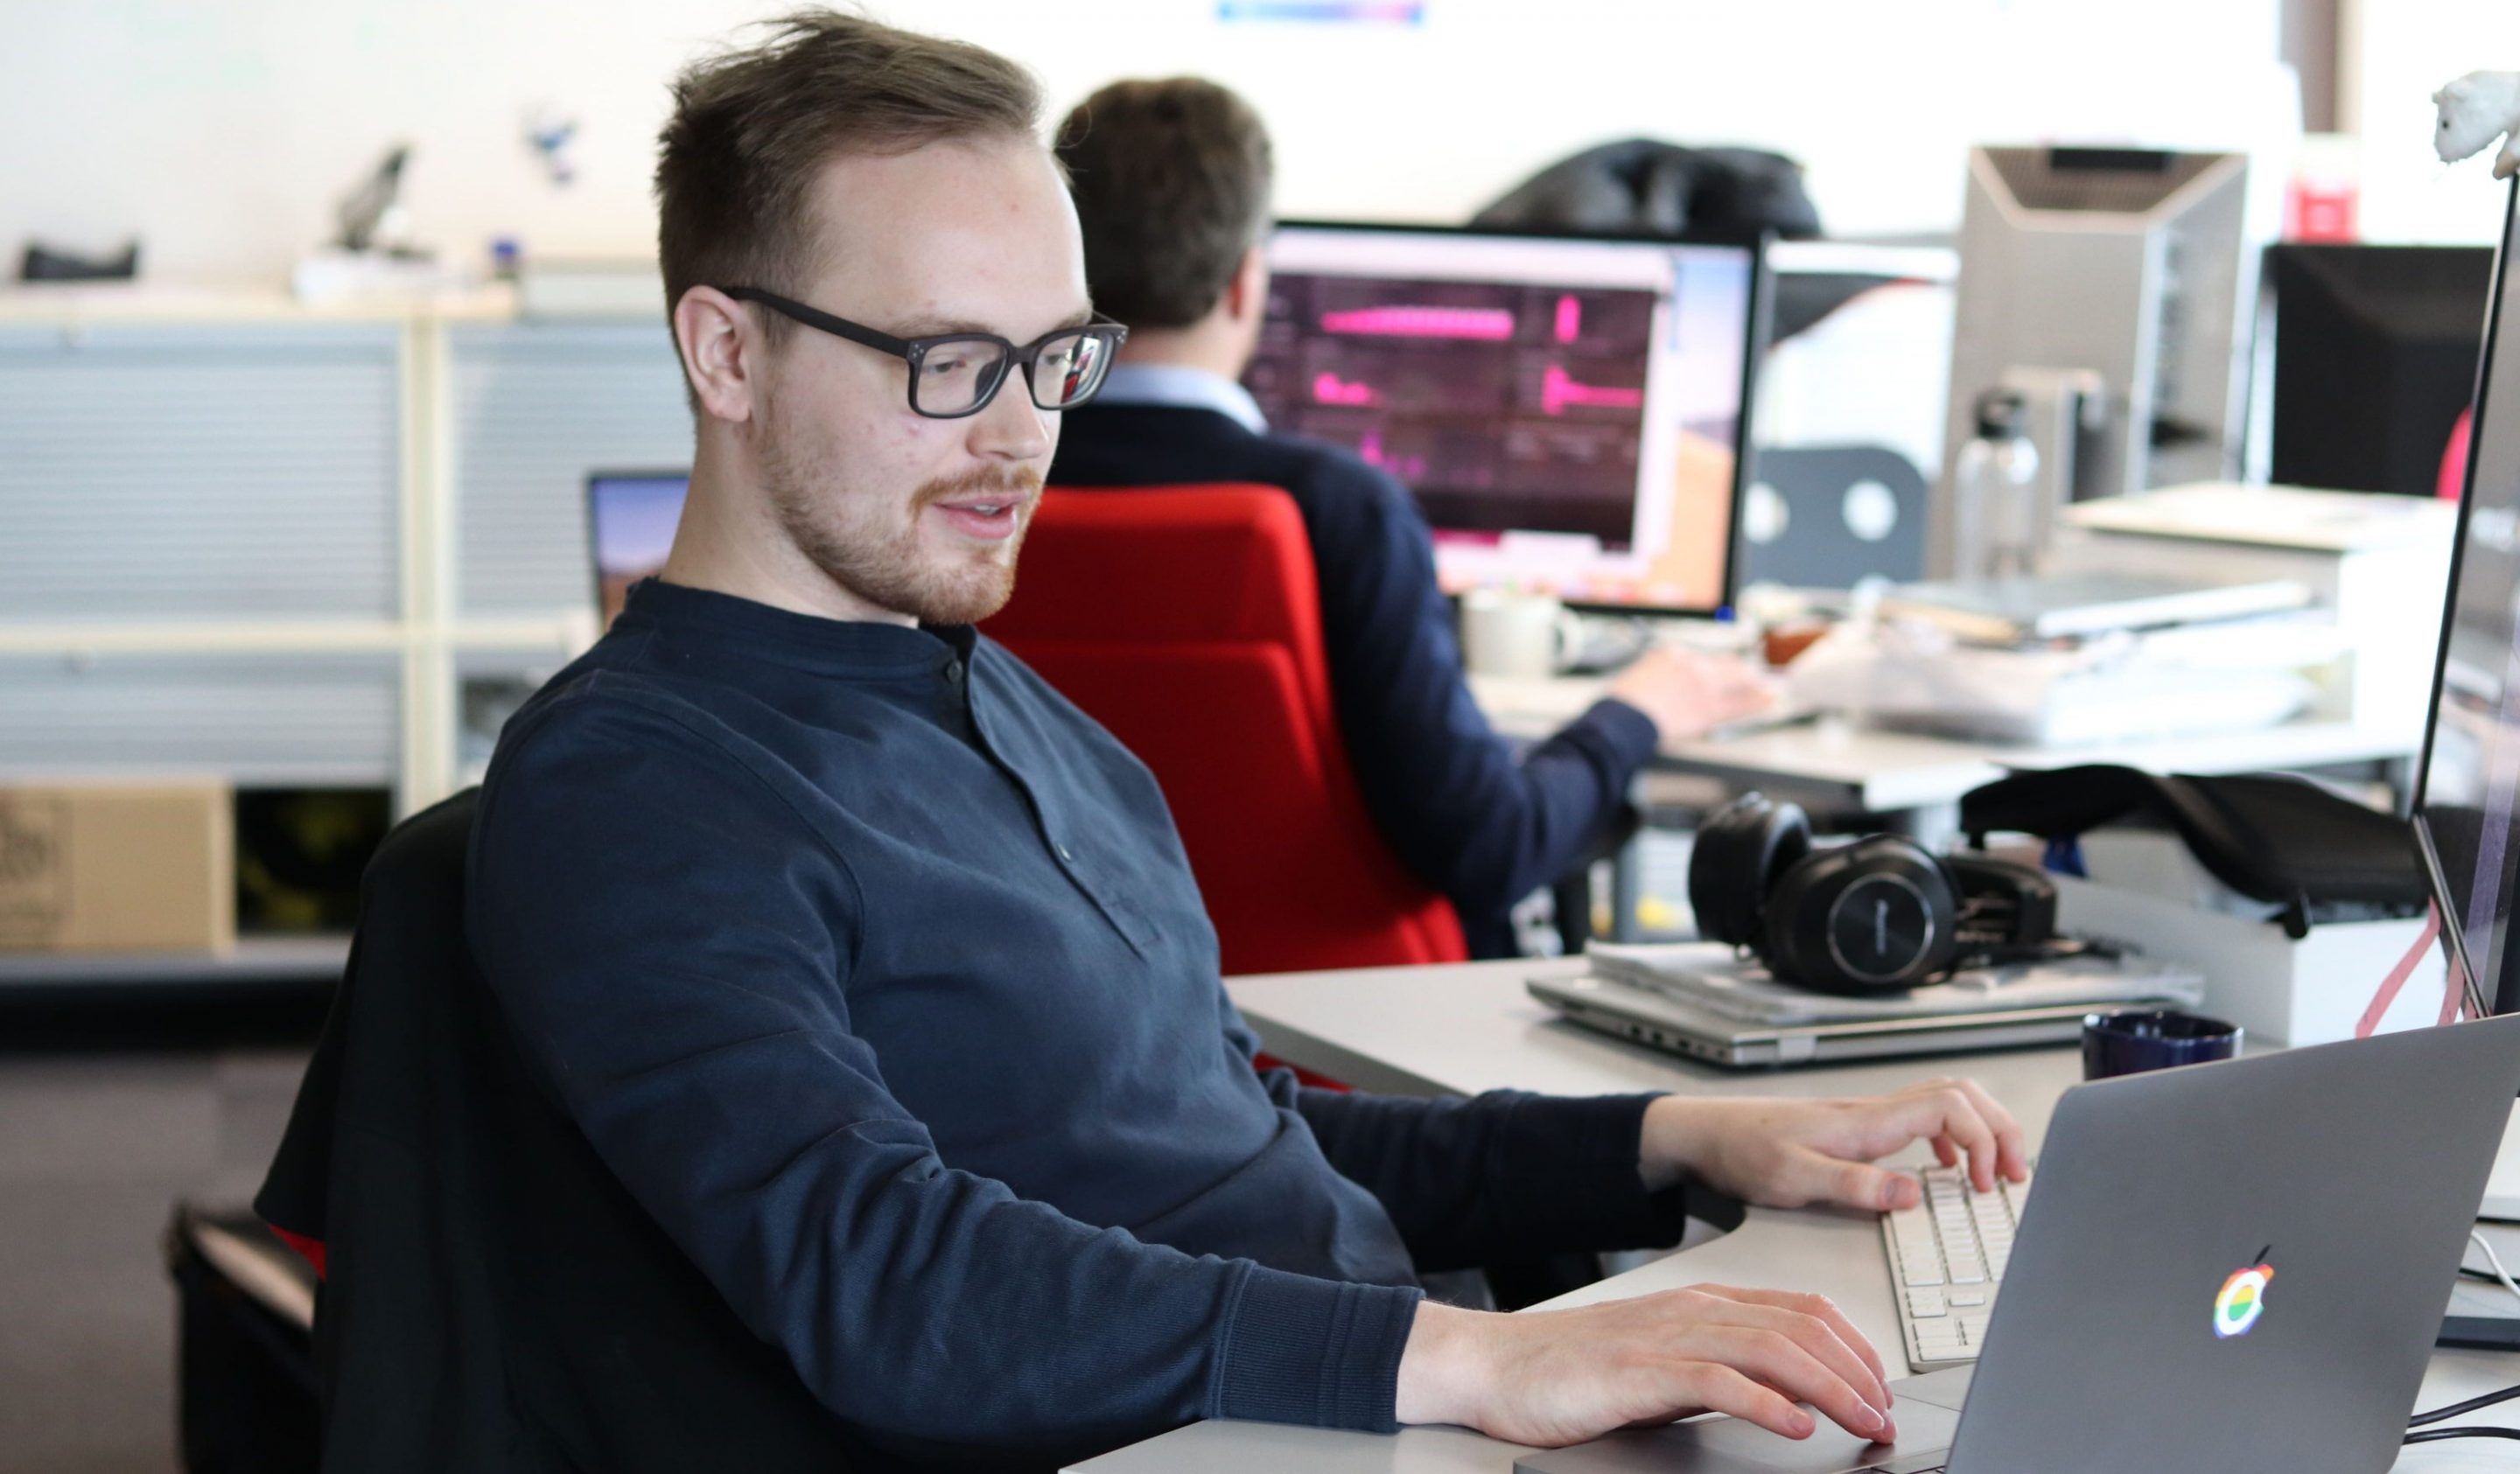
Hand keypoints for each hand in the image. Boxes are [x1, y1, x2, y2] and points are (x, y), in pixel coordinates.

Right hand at [1395, 1286, 1895, 1446]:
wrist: (1494, 1364)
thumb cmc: (1573, 1369)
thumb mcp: (1664, 1365)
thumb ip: (1721, 1371)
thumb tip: (1790, 1400)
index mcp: (1703, 1304)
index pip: (1802, 1311)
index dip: (1855, 1349)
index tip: (1882, 1389)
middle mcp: (1692, 1311)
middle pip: (1800, 1327)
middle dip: (1858, 1372)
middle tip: (1887, 1414)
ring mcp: (1665, 1336)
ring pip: (1772, 1349)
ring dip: (1830, 1388)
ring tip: (1863, 1422)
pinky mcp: (1638, 1370)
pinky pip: (1716, 1380)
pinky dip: (1766, 1402)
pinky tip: (1796, 1426)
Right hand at [1605, 646, 1775, 740]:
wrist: (1625, 717)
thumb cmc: (1624, 702)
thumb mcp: (1637, 675)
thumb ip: (1656, 672)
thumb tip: (1663, 678)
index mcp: (1673, 653)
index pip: (1700, 658)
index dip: (1710, 668)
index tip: (1715, 672)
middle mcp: (1693, 664)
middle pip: (1725, 664)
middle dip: (1738, 670)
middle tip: (1748, 673)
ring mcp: (1704, 685)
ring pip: (1737, 680)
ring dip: (1753, 683)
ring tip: (1765, 686)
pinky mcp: (1710, 709)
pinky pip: (1741, 704)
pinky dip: (1758, 702)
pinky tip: (1770, 700)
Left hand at [1639, 1079, 2030, 1210]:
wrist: (1704, 1134)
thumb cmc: (1742, 1153)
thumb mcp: (1794, 1180)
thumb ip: (1854, 1186)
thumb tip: (1914, 1192)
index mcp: (1865, 1122)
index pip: (1950, 1106)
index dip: (1984, 1138)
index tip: (1991, 1184)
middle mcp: (1872, 1113)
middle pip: (1960, 1094)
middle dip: (2000, 1129)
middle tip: (2016, 1175)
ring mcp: (1866, 1118)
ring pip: (1945, 1103)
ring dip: (1979, 1132)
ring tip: (1994, 1174)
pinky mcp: (1856, 1129)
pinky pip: (1921, 1120)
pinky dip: (1949, 1140)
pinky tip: (1942, 1172)